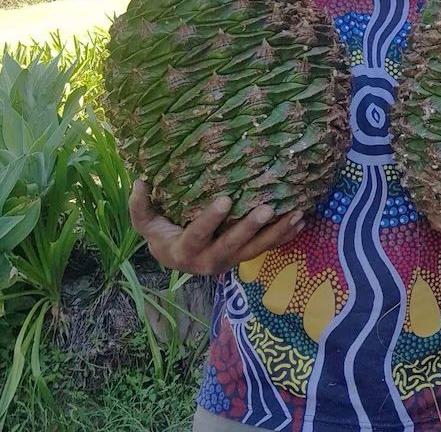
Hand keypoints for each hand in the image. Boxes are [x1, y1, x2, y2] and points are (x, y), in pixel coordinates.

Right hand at [129, 179, 304, 275]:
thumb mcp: (144, 222)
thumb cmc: (160, 233)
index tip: (226, 200)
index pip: (197, 235)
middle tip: (267, 208)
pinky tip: (301, 221)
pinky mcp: (243, 257)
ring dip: (276, 232)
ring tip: (296, 214)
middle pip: (232, 245)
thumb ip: (140, 205)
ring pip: (255, 249)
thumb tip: (141, 179)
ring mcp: (229, 260)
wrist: (174, 258)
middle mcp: (209, 261)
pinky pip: (266, 249)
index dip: (210, 220)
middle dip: (250, 228)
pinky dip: (284, 236)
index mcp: (184, 251)